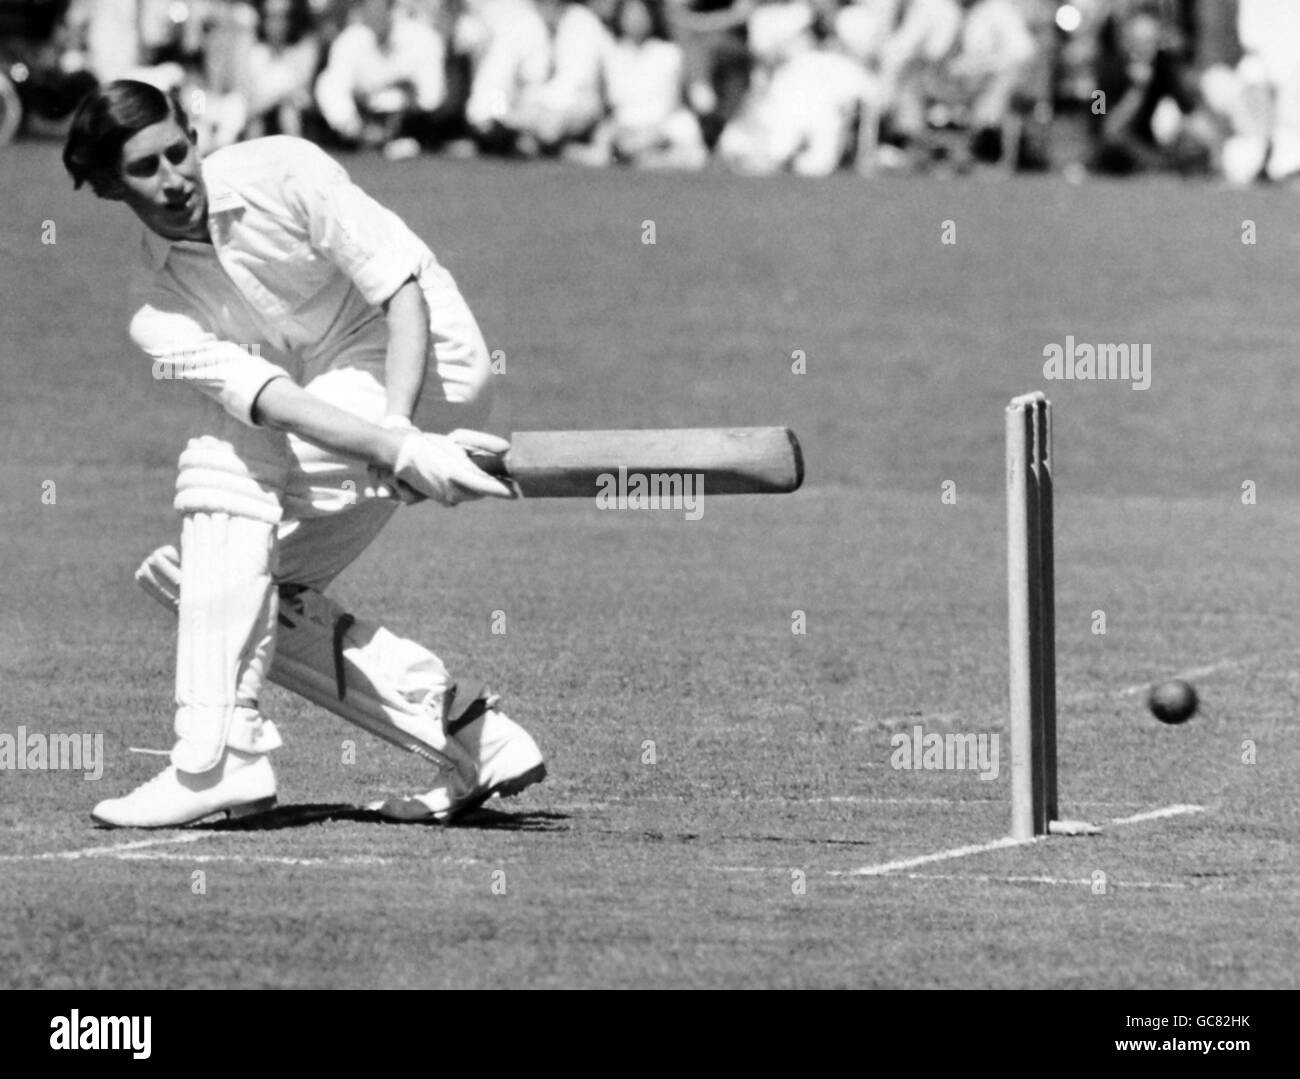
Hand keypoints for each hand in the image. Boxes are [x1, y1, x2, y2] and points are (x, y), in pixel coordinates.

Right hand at [392, 430, 513, 505]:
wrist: (399, 455)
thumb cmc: (429, 444)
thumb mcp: (456, 443)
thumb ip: (482, 445)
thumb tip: (506, 449)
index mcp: (457, 475)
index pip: (488, 487)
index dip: (504, 491)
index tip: (517, 493)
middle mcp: (452, 491)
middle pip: (481, 492)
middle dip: (494, 487)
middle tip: (509, 481)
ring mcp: (445, 497)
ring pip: (472, 495)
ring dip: (480, 488)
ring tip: (493, 480)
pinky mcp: (440, 499)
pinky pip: (460, 496)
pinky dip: (467, 489)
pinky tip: (467, 479)